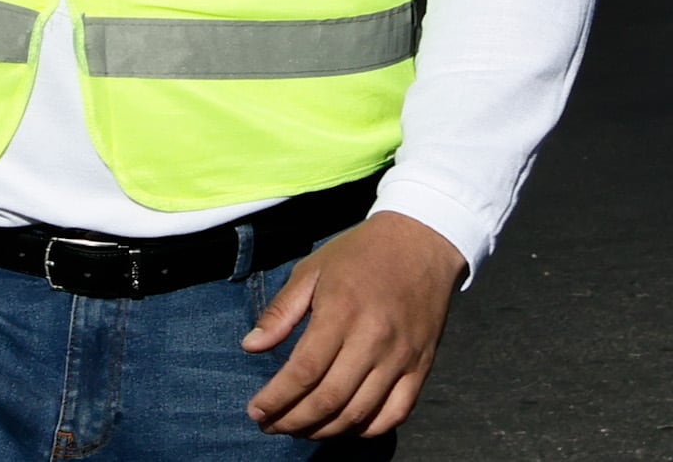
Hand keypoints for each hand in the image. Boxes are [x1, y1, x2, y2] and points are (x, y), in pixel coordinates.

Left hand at [240, 211, 465, 439]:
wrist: (422, 241)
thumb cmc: (360, 253)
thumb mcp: (312, 269)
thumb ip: (281, 311)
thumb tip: (250, 347)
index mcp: (342, 312)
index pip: (303, 371)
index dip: (276, 398)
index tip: (255, 411)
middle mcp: (373, 339)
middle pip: (329, 399)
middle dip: (293, 421)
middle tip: (271, 426)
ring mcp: (401, 356)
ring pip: (359, 413)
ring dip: (324, 430)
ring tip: (299, 430)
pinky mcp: (422, 366)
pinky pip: (396, 413)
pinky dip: (368, 429)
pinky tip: (344, 426)